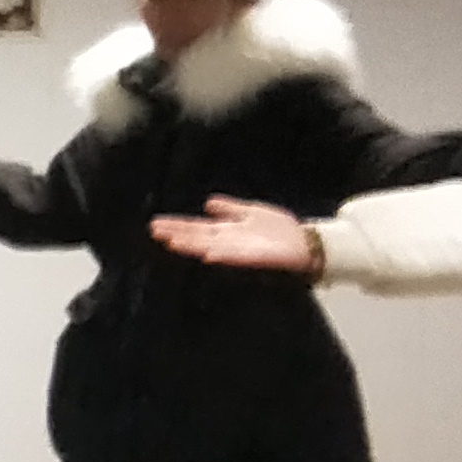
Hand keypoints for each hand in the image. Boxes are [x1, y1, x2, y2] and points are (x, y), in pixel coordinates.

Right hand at [151, 195, 319, 271]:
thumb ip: (231, 208)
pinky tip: (208, 253)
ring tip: (172, 241)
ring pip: (210, 247)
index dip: (177, 225)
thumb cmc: (281, 231)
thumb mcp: (253, 212)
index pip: (197, 228)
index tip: (156, 224)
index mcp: (227, 231)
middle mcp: (229, 242)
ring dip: (192, 245)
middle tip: (154, 231)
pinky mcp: (255, 259)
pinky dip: (222, 255)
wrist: (307, 245)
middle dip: (177, 234)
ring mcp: (240, 251)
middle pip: (198, 237)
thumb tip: (208, 203)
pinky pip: (235, 257)